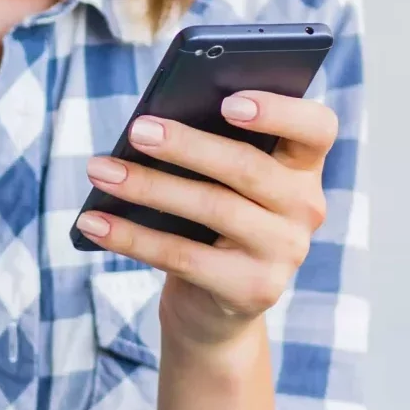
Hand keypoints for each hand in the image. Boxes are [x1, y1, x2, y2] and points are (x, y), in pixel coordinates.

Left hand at [78, 92, 336, 353]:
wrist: (214, 309)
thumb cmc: (209, 227)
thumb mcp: (218, 185)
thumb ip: (208, 151)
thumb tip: (152, 124)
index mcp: (303, 168)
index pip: (316, 129)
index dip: (279, 111)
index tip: (229, 100)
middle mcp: (305, 208)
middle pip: (248, 168)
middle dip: (187, 145)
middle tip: (138, 129)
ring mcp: (285, 252)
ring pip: (213, 208)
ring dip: (149, 186)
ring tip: (100, 170)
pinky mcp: (253, 290)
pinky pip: (183, 256)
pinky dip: (131, 237)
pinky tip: (93, 222)